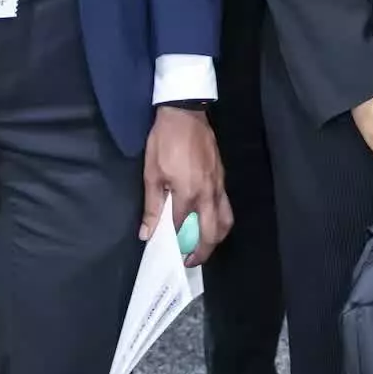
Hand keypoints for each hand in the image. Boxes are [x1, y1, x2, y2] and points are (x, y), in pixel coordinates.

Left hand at [141, 107, 231, 266]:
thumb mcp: (152, 173)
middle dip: (203, 251)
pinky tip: (206, 218)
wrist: (186, 113)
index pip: (182, 228)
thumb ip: (152, 206)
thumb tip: (147, 233)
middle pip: (213, 232)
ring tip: (202, 244)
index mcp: (189, 194)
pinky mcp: (222, 177)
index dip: (174, 243)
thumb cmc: (165, 142)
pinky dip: (219, 219)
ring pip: (225, 220)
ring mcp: (219, 185)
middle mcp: (208, 194)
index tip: (167, 254)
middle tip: (190, 260)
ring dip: (216, 237)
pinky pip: (226, 205)